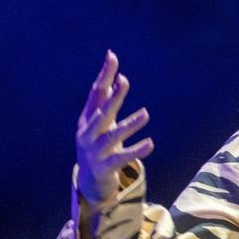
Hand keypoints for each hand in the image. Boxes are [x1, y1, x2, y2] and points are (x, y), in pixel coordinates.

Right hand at [76, 50, 153, 202]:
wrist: (88, 181)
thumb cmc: (98, 146)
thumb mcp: (101, 124)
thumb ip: (108, 103)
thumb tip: (119, 78)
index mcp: (87, 119)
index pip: (95, 93)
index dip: (104, 76)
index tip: (112, 57)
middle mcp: (88, 134)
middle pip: (101, 113)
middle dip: (112, 98)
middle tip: (124, 81)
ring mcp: (94, 152)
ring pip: (112, 136)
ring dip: (129, 124)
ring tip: (145, 114)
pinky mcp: (104, 167)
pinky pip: (122, 158)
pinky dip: (136, 150)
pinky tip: (151, 143)